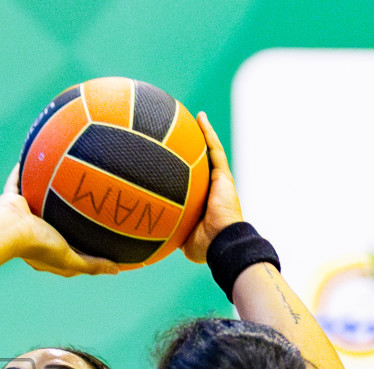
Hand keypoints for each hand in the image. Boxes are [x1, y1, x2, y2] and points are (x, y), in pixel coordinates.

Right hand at [0, 165, 119, 277]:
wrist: (10, 229)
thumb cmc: (39, 245)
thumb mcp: (69, 259)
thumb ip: (92, 264)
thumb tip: (117, 270)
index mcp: (42, 249)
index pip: (65, 248)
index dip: (80, 245)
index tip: (97, 237)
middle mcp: (32, 231)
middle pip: (53, 222)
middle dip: (65, 216)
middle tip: (83, 206)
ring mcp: (21, 214)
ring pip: (36, 200)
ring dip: (46, 191)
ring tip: (62, 179)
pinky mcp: (12, 199)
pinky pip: (18, 180)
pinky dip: (23, 171)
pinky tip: (36, 156)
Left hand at [181, 112, 244, 263]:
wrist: (220, 243)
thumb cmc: (202, 245)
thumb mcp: (179, 237)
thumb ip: (169, 229)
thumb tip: (150, 232)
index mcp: (200, 201)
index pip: (189, 181)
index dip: (180, 170)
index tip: (166, 160)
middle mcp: (210, 188)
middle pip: (198, 163)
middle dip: (189, 149)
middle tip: (176, 134)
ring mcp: (218, 181)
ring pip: (207, 151)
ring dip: (201, 133)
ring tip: (191, 116)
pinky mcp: (224, 175)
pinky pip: (214, 149)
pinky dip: (208, 132)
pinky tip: (200, 117)